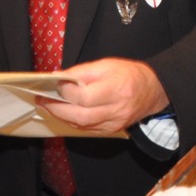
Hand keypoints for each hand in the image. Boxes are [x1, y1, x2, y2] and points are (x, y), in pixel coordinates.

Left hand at [40, 58, 170, 134]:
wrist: (153, 91)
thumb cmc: (131, 75)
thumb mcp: (107, 65)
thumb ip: (82, 72)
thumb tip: (58, 78)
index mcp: (118, 89)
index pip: (84, 97)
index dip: (66, 92)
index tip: (55, 84)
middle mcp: (117, 109)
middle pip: (80, 116)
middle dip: (57, 108)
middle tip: (42, 100)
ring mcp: (114, 123)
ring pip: (81, 125)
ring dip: (62, 116)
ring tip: (49, 105)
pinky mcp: (112, 130)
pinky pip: (87, 129)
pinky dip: (73, 121)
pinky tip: (65, 113)